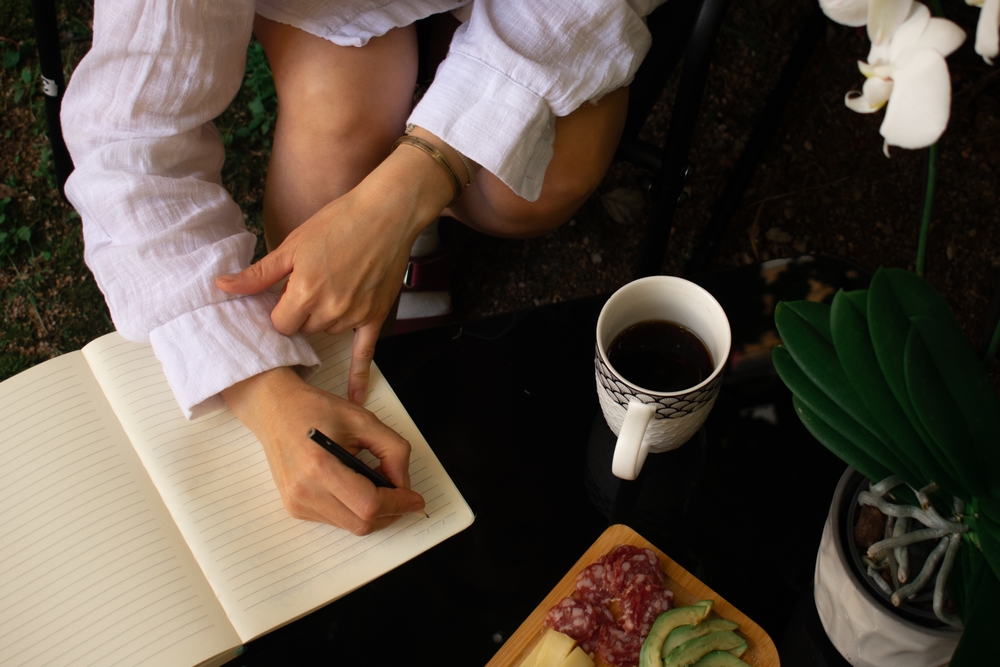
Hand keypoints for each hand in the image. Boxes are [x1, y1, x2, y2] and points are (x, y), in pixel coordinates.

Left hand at [216, 132, 456, 404]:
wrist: (387, 214)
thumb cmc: (339, 222)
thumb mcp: (293, 245)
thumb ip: (258, 275)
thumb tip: (222, 287)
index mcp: (304, 293)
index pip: (279, 325)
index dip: (279, 310)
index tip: (284, 294)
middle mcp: (329, 310)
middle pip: (303, 330)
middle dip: (301, 313)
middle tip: (309, 284)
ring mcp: (353, 316)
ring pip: (327, 331)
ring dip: (325, 318)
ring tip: (335, 284)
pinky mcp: (374, 317)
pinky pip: (364, 353)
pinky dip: (359, 377)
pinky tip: (356, 398)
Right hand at [221, 367, 425, 533]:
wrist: (276, 409)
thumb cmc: (316, 410)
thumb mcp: (364, 420)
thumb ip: (394, 451)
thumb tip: (404, 484)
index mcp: (320, 466)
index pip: (369, 504)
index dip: (398, 504)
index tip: (415, 499)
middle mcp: (305, 491)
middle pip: (362, 523)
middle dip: (390, 512)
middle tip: (402, 494)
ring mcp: (297, 502)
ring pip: (350, 526)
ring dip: (372, 512)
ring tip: (376, 484)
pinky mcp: (294, 507)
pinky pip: (335, 520)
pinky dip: (354, 510)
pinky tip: (355, 486)